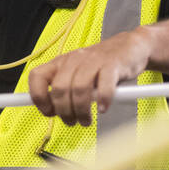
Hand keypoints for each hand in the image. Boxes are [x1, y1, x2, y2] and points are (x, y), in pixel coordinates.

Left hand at [27, 29, 152, 125]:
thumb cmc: (103, 66)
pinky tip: (103, 108)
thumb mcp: (78, 74)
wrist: (131, 48)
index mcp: (61, 62)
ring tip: (86, 120)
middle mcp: (74, 60)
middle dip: (64, 111)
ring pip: (79, 89)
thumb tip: (53, 110)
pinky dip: (103, 100)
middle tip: (72, 121)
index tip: (50, 112)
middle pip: (60, 89)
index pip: (37, 77)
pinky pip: (104, 86)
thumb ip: (66, 89)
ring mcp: (93, 60)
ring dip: (81, 110)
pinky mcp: (113, 64)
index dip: (39, 98)